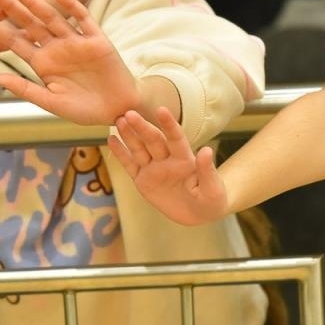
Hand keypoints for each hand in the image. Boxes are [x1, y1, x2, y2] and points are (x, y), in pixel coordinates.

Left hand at [0, 0, 139, 124]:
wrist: (117, 109)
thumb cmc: (84, 109)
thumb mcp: (51, 102)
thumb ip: (26, 89)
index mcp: (42, 64)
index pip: (15, 42)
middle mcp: (56, 49)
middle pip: (29, 25)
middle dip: (11, 9)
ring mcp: (75, 42)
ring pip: (51, 18)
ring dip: (35, 3)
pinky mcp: (96, 39)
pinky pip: (82, 19)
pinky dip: (71, 7)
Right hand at [107, 108, 228, 225]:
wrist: (198, 215)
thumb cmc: (211, 200)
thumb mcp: (213, 189)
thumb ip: (207, 171)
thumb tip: (207, 150)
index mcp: (185, 159)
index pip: (176, 138)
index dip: (169, 125)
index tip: (161, 110)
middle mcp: (167, 160)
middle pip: (153, 141)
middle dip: (142, 127)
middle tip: (129, 113)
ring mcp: (154, 169)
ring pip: (139, 149)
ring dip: (129, 135)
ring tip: (118, 121)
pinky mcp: (143, 181)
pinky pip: (130, 165)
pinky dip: (120, 153)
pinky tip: (111, 139)